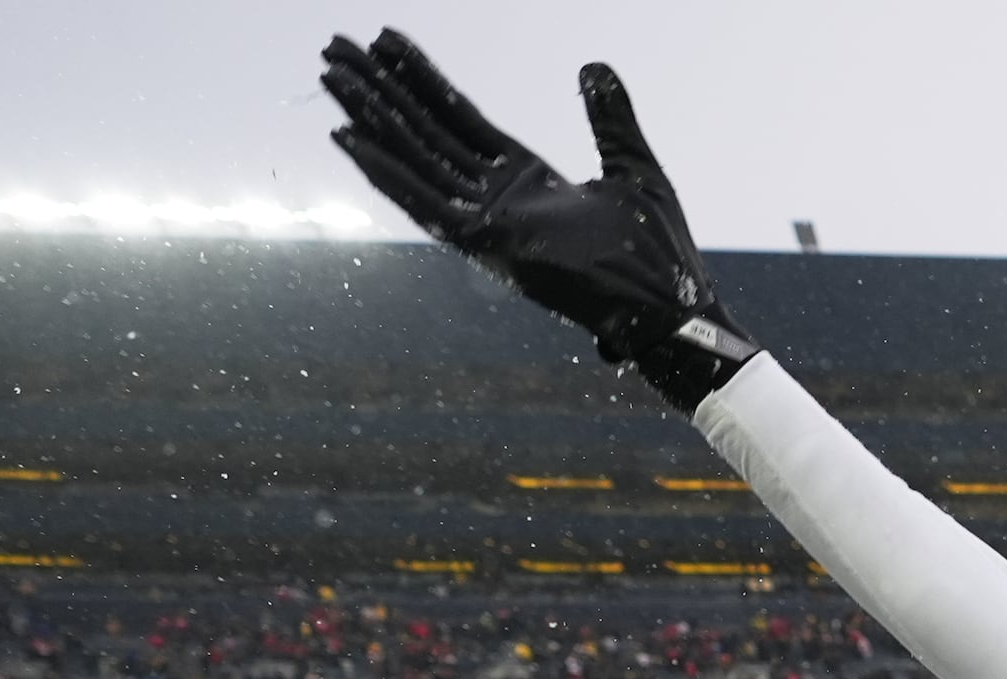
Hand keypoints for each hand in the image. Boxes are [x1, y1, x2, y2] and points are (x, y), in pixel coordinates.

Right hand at [320, 30, 757, 411]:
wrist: (675, 308)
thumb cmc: (660, 253)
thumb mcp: (631, 165)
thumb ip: (608, 116)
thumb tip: (593, 66)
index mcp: (528, 179)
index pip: (462, 119)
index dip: (423, 80)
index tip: (387, 42)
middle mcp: (499, 198)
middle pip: (427, 130)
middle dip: (381, 88)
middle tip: (335, 47)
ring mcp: (490, 223)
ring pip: (417, 159)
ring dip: (371, 118)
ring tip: (331, 76)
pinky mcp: (490, 246)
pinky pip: (426, 205)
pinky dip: (388, 172)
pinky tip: (351, 139)